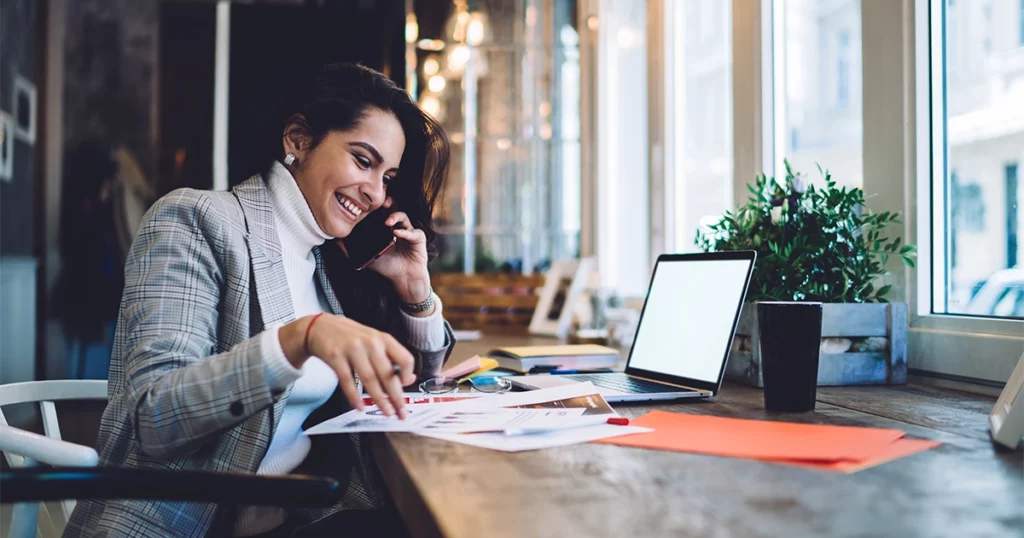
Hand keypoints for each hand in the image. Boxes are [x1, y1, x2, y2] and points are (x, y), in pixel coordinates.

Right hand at [279, 314, 415, 417]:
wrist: (319, 327)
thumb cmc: (350, 337)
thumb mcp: (374, 342)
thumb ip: (392, 358)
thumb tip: (409, 379)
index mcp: (383, 339)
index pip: (404, 358)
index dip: (407, 376)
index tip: (406, 388)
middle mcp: (370, 342)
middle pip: (387, 374)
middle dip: (396, 397)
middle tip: (401, 412)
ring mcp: (352, 349)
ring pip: (369, 379)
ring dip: (379, 399)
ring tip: (386, 412)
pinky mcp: (335, 356)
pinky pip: (347, 381)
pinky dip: (354, 397)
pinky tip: (360, 406)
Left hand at [359, 200, 430, 304]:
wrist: (403, 279)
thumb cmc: (388, 267)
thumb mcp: (368, 257)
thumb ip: (352, 250)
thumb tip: (336, 241)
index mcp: (387, 229)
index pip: (382, 212)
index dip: (377, 206)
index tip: (368, 203)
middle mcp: (398, 227)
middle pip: (394, 209)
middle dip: (388, 203)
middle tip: (382, 203)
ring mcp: (409, 232)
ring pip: (403, 217)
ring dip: (395, 217)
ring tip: (387, 222)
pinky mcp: (418, 239)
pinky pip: (413, 232)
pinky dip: (405, 232)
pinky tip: (397, 233)